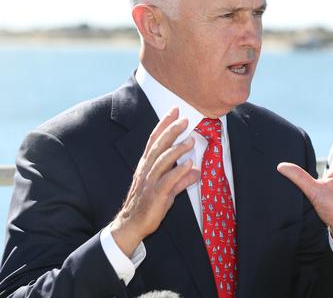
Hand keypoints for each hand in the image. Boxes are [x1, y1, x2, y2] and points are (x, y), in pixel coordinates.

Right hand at [110, 107, 199, 256]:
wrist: (131, 225)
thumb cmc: (148, 205)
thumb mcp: (168, 190)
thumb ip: (181, 179)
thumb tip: (196, 171)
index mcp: (146, 165)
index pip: (154, 140)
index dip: (164, 124)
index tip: (174, 111)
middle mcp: (146, 170)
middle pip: (158, 146)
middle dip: (171, 131)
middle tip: (184, 119)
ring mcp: (149, 182)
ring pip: (162, 161)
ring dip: (177, 149)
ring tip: (191, 140)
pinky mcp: (155, 194)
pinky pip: (167, 180)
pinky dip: (179, 171)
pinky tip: (190, 164)